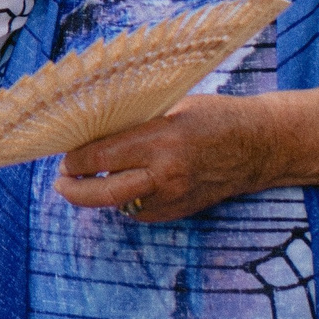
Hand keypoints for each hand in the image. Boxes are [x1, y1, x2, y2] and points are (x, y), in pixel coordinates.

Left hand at [56, 92, 276, 224]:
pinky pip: (142, 212)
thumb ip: (136, 122)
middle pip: (104, 192)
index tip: (64, 158)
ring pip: (121, 204)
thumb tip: (94, 130)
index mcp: (161, 139)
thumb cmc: (214, 116)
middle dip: (75, 190)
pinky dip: (129, 200)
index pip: (102, 156)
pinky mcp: (181, 211)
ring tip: (91, 179)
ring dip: (103, 194)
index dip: (75, 159)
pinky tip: (128, 185)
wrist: (258, 146)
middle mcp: (166, 173)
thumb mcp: (172, 106)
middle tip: (61, 183)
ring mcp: (174, 197)